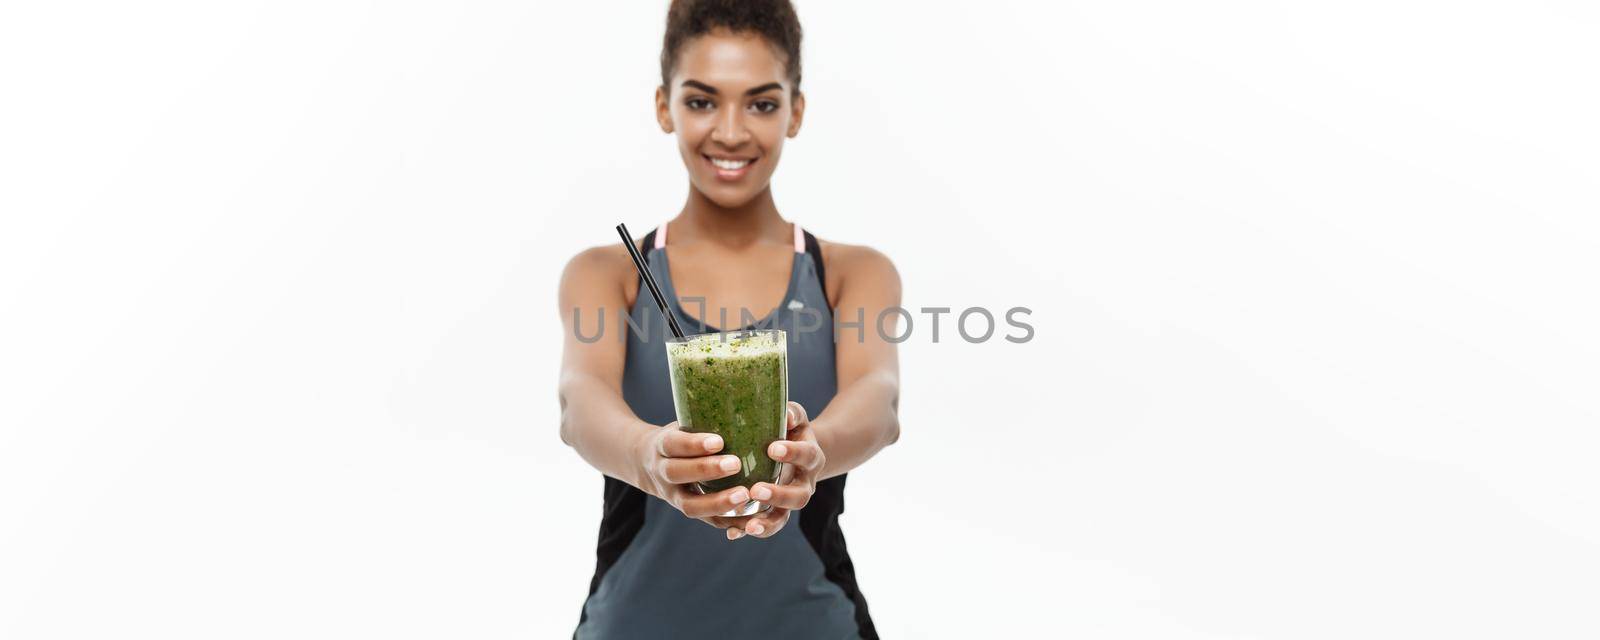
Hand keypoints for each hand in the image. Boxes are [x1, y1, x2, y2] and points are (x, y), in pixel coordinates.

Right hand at [633, 421, 753, 528]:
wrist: (646, 462)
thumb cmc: (679, 436)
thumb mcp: (683, 420)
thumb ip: (706, 413)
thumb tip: (750, 388)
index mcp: (662, 445)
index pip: (673, 444)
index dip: (693, 444)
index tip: (718, 440)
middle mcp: (663, 473)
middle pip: (679, 474)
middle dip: (707, 470)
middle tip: (736, 463)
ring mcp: (674, 496)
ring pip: (691, 506)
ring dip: (718, 502)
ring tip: (745, 495)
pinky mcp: (689, 510)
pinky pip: (707, 522)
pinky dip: (728, 522)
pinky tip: (749, 517)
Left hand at [725, 401, 824, 540]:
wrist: (798, 453)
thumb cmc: (790, 429)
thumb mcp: (794, 418)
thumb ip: (791, 413)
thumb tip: (785, 414)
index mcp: (811, 457)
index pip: (807, 456)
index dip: (792, 453)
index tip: (772, 449)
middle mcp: (804, 483)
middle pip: (799, 496)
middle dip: (779, 495)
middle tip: (757, 490)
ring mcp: (789, 501)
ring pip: (783, 517)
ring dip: (767, 523)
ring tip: (750, 525)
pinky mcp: (774, 513)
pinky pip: (765, 526)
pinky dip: (748, 530)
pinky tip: (733, 533)